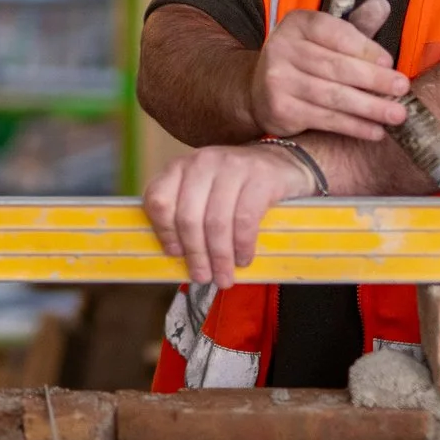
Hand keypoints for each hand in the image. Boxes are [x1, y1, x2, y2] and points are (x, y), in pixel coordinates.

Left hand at [142, 141, 326, 288]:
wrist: (281, 164)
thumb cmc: (235, 186)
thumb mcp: (204, 190)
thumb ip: (187, 213)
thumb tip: (178, 257)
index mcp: (180, 166)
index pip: (158, 200)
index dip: (164, 232)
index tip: (175, 254)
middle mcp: (203, 162)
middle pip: (188, 216)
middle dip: (195, 254)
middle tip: (202, 277)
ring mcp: (232, 166)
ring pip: (217, 221)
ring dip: (220, 257)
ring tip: (224, 277)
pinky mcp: (260, 177)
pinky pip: (245, 219)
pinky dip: (242, 245)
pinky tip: (244, 259)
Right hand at [246, 0, 410, 140]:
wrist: (261, 92)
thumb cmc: (305, 61)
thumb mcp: (326, 38)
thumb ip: (356, 26)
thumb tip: (382, 5)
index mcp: (297, 24)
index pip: (335, 33)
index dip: (365, 48)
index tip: (389, 62)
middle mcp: (282, 48)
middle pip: (336, 66)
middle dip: (374, 79)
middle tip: (402, 88)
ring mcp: (278, 80)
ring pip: (333, 96)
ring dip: (370, 107)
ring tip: (396, 114)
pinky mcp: (280, 109)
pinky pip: (324, 119)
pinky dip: (353, 126)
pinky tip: (375, 130)